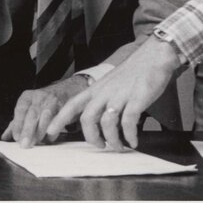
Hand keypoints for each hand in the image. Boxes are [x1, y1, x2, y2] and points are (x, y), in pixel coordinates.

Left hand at [1, 75, 87, 147]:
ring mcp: (52, 100)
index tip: (16, 137)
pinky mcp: (65, 106)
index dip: (18, 124)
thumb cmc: (42, 103)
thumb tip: (5, 137)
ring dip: (40, 131)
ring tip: (36, 142)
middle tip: (25, 144)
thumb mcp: (27, 109)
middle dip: (28, 130)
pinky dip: (53, 130)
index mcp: (27, 97)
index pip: (20, 110)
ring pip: (45, 116)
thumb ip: (16, 123)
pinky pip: (58, 119)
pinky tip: (49, 138)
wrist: (66, 91)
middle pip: (32, 113)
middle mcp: (39, 96)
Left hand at [45, 38, 181, 150]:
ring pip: (107, 123)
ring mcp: (120, 95)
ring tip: (119, 146)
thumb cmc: (132, 73)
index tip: (49, 133)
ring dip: (112, 140)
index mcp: (96, 89)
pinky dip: (130, 136)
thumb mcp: (109, 84)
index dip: (59, 120)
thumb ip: (100, 100)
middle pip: (87, 119)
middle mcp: (105, 92)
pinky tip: (134, 141)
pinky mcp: (137, 99)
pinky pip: (129, 122)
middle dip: (91, 138)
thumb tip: (93, 121)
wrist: (153, 56)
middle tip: (100, 146)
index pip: (72, 105)